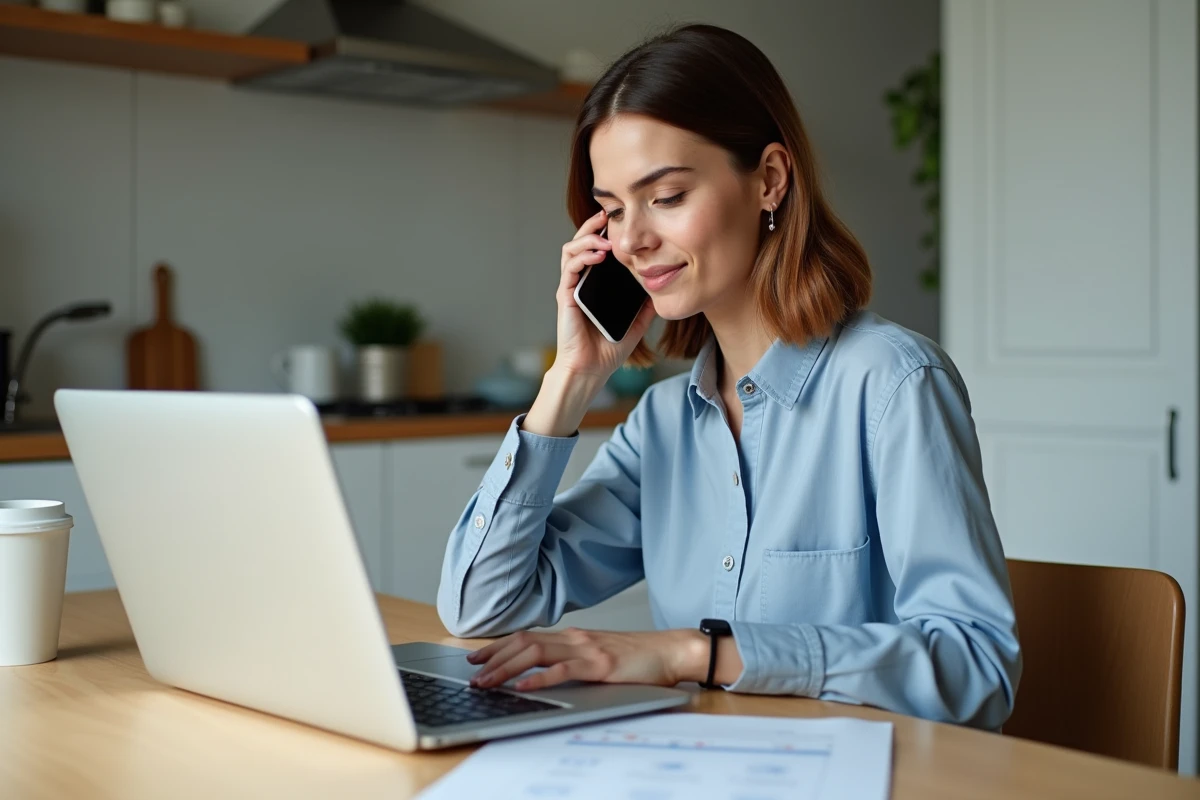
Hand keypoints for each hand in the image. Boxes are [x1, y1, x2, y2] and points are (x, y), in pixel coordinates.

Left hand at [466, 627, 708, 691]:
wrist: (671, 651)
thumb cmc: (638, 658)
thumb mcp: (599, 655)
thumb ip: (574, 659)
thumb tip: (545, 672)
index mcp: (573, 636)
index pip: (526, 637)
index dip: (498, 645)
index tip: (476, 656)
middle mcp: (575, 638)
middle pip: (523, 642)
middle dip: (493, 657)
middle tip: (471, 672)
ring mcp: (587, 650)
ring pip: (536, 653)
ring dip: (506, 668)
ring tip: (486, 681)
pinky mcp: (600, 666)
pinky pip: (563, 671)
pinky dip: (539, 679)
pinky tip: (522, 687)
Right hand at [552, 210, 657, 382]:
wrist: (591, 370)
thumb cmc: (608, 349)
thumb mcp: (636, 322)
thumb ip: (645, 305)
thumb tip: (663, 289)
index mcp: (594, 285)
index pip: (596, 249)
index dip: (605, 232)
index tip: (621, 220)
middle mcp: (580, 282)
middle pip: (580, 242)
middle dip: (592, 225)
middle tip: (608, 214)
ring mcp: (571, 287)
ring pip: (571, 249)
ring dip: (587, 237)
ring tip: (606, 236)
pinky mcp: (565, 295)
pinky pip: (570, 268)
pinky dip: (583, 255)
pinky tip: (599, 253)